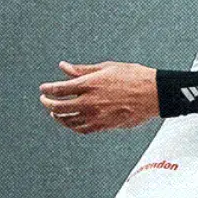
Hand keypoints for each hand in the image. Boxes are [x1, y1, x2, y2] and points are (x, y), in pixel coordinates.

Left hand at [39, 61, 159, 133]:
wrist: (154, 93)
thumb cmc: (133, 77)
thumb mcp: (107, 67)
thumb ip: (82, 69)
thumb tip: (64, 67)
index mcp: (90, 84)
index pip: (59, 89)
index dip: (48, 89)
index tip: (43, 88)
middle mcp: (90, 102)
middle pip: (59, 106)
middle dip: (48, 102)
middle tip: (45, 99)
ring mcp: (97, 116)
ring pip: (68, 121)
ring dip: (58, 116)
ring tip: (55, 112)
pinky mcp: (105, 126)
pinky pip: (82, 129)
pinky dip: (73, 126)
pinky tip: (71, 122)